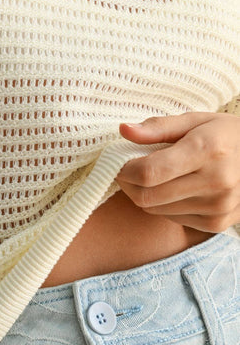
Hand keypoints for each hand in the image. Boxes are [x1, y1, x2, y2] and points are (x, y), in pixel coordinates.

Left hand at [116, 111, 239, 232]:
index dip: (124, 169)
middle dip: (128, 184)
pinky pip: (172, 218)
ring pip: (155, 210)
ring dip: (145, 194)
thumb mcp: (196, 121)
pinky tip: (175, 190)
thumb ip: (158, 127)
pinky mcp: (217, 223)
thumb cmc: (227, 136)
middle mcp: (216, 182)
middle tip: (127, 170)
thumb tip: (124, 130)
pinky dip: (164, 206)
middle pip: (146, 196)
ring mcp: (218, 207)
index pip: (149, 172)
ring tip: (156, 177)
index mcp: (208, 150)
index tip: (119, 161)